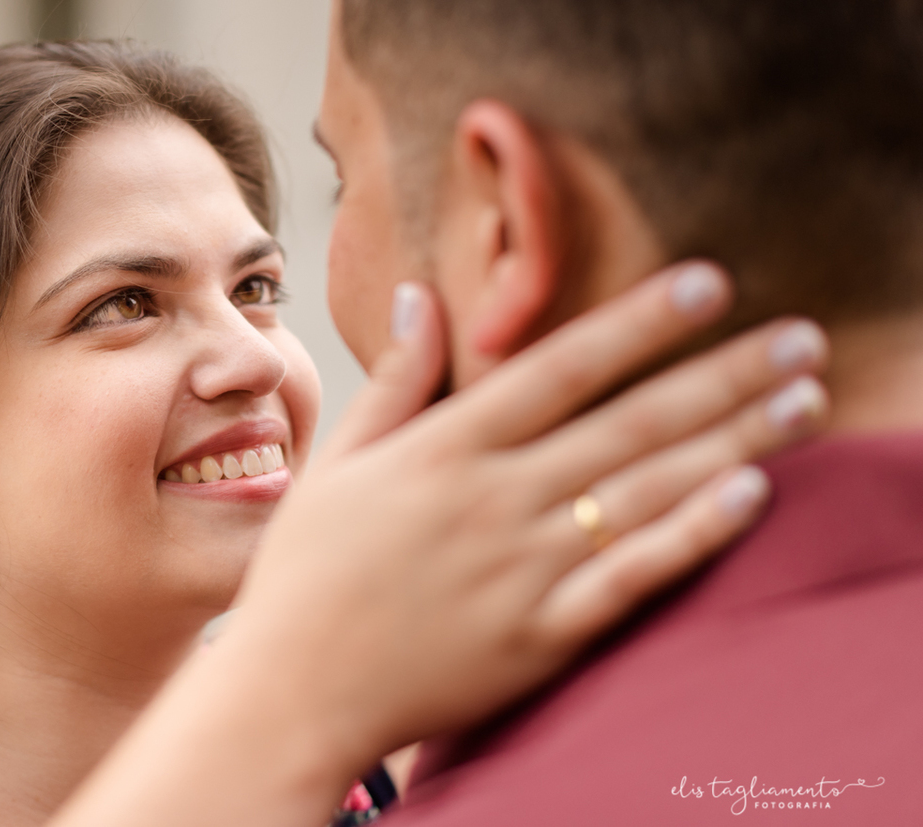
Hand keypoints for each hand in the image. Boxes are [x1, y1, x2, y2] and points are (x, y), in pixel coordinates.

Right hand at [238, 262, 826, 765]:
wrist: (295, 692)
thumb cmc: (308, 571)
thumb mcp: (338, 460)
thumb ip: (394, 379)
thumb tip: (424, 293)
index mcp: (443, 450)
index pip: (560, 368)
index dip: (639, 322)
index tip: (708, 283)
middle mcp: (494, 499)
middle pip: (629, 424)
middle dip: (723, 375)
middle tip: (801, 338)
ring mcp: (523, 570)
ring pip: (646, 492)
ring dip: (734, 442)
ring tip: (806, 402)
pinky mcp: (541, 636)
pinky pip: (631, 579)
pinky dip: (693, 537)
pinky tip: (751, 495)